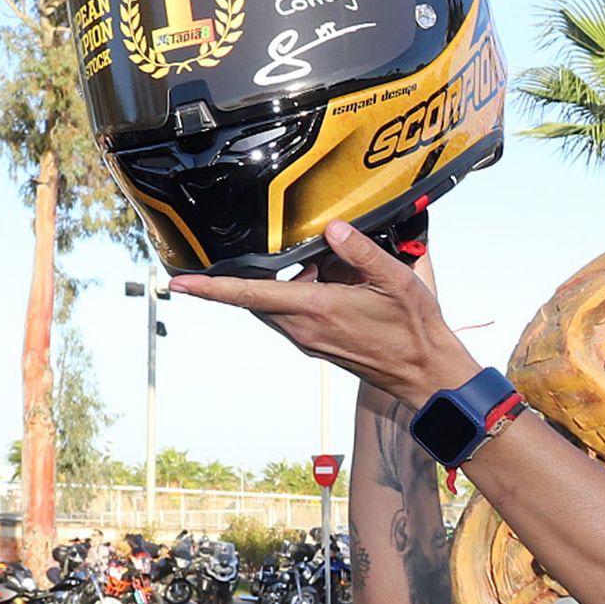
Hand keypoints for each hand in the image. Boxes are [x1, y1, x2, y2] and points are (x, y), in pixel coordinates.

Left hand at [168, 220, 478, 408]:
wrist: (425, 375)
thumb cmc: (414, 332)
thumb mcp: (397, 281)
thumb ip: (362, 251)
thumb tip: (333, 228)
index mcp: (316, 310)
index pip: (250, 295)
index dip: (211, 288)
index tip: (179, 283)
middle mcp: (303, 329)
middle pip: (257, 297)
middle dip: (256, 273)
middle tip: (276, 251)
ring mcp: (309, 340)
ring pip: (275, 305)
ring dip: (284, 283)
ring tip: (324, 267)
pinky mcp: (317, 345)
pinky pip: (293, 314)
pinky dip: (300, 294)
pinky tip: (332, 283)